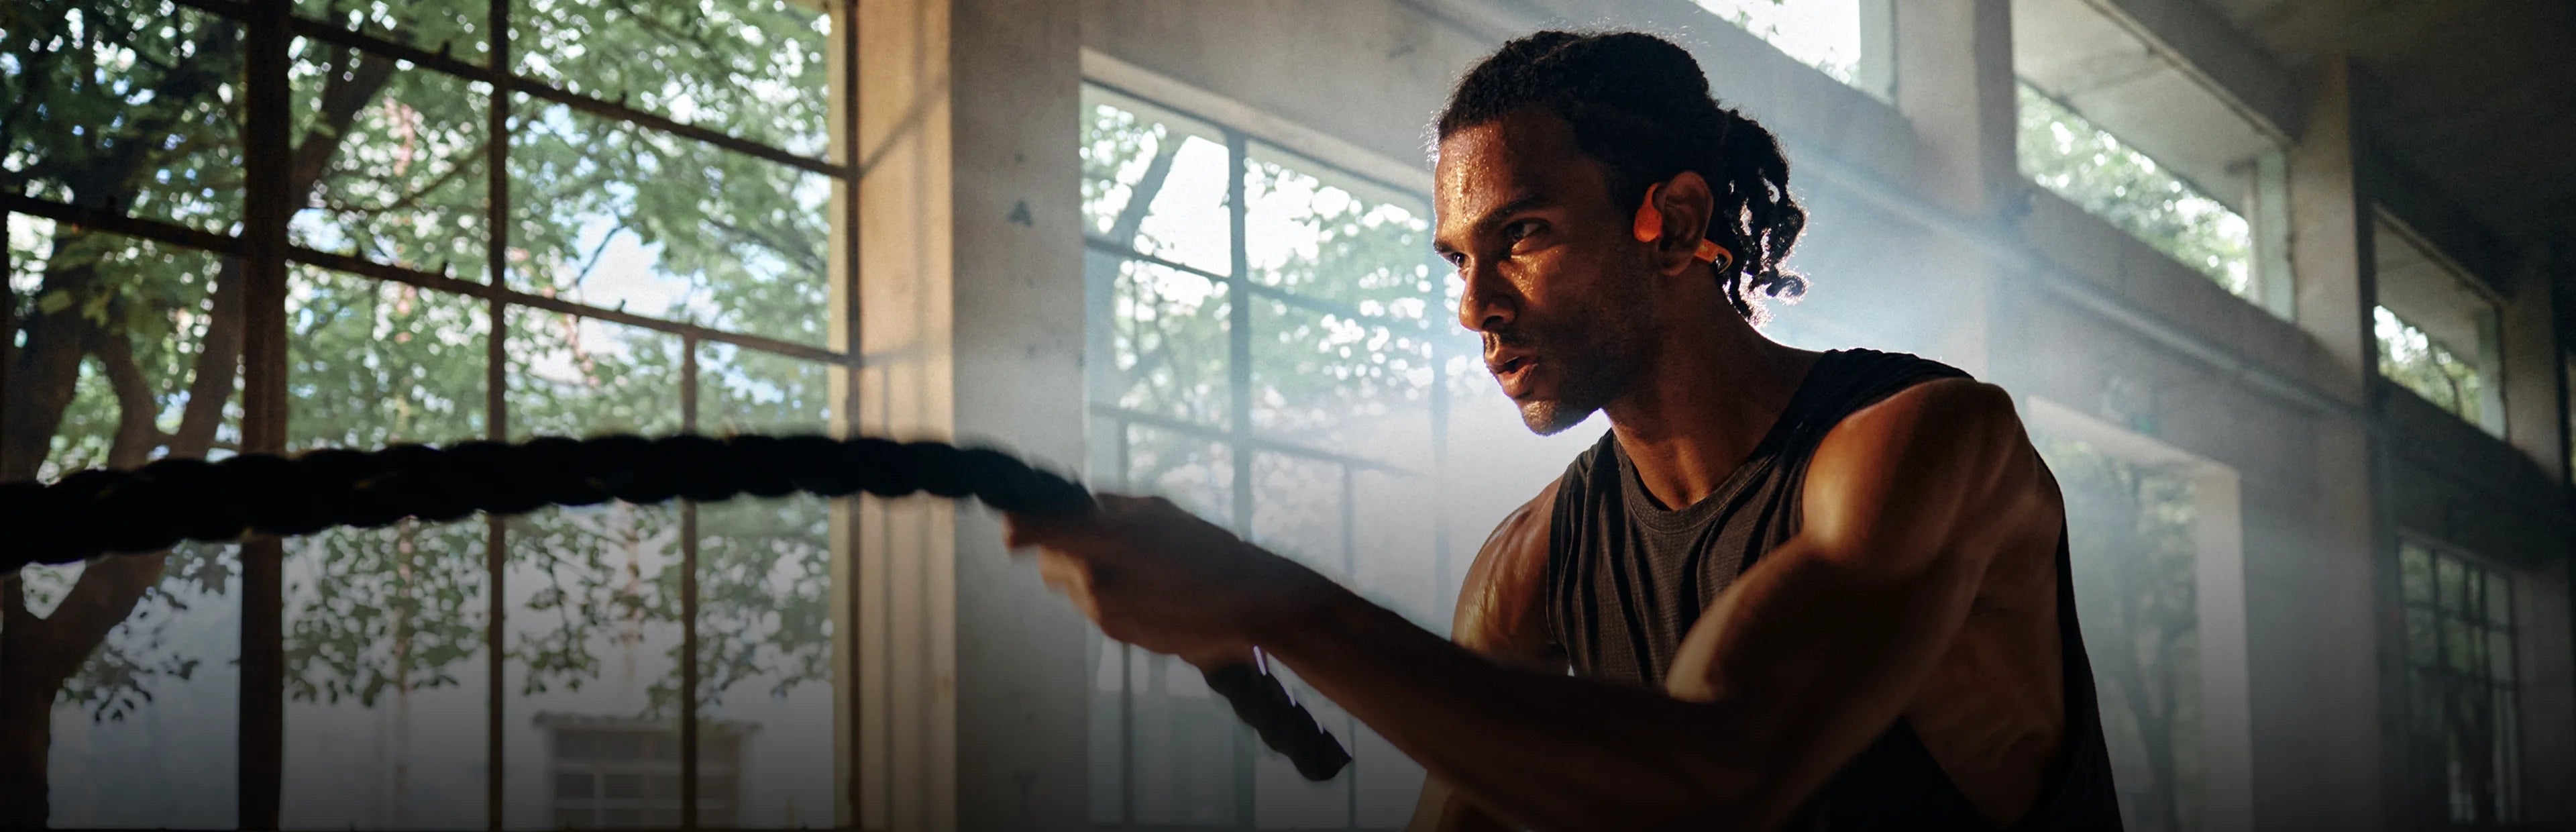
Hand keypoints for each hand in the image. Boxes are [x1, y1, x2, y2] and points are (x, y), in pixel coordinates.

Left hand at [1007, 494, 1335, 665]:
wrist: (1247, 605)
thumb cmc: (1208, 547)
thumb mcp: (1158, 510)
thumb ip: (1109, 505)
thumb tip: (1075, 502)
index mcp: (1105, 539)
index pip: (1035, 532)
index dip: (1019, 526)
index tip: (1011, 524)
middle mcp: (1097, 581)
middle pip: (1049, 565)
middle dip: (1062, 550)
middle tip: (1096, 540)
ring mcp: (1105, 613)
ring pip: (1072, 589)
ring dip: (1089, 575)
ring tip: (1137, 567)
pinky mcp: (1117, 635)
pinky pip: (1096, 610)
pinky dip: (1110, 597)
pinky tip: (1149, 590)